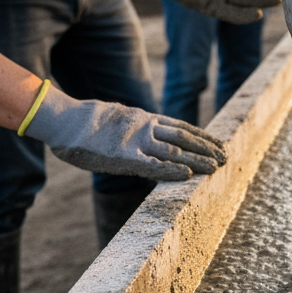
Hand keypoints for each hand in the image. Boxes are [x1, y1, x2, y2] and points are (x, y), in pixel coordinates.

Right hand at [23, 87, 226, 181]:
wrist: (65, 121)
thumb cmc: (86, 123)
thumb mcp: (118, 119)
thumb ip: (135, 127)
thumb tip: (147, 133)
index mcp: (146, 118)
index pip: (182, 127)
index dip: (202, 135)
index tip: (218, 142)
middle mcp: (146, 128)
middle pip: (184, 139)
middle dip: (206, 148)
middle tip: (225, 157)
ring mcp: (136, 141)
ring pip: (174, 151)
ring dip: (197, 159)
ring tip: (216, 166)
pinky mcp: (124, 156)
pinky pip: (153, 165)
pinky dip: (172, 170)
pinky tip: (189, 175)